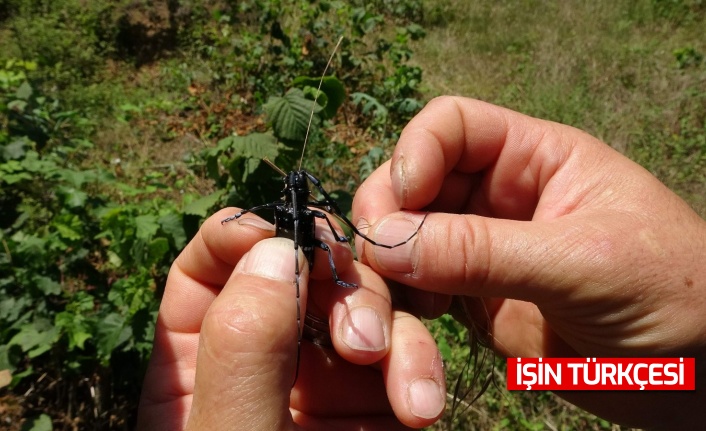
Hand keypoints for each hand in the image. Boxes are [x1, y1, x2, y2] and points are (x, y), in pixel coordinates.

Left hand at [136, 208, 445, 429]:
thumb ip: (243, 352)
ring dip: (393, 333)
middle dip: (341, 287)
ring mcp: (324, 375)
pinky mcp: (377, 401)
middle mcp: (264, 353)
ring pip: (365, 306)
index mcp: (200, 355)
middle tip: (359, 339)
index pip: (214, 261)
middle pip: (304, 271)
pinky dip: (420, 370)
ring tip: (408, 394)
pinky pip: (405, 356)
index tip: (290, 239)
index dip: (249, 232)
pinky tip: (421, 406)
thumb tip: (280, 250)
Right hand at [352, 96, 705, 428]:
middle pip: (411, 185)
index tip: (404, 200)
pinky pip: (415, 294)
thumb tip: (385, 239)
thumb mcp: (582, 264)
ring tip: (388, 311)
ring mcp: (480, 251)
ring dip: (383, 273)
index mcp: (534, 159)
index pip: (451, 127)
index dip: (416, 153)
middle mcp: (498, 198)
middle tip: (379, 265)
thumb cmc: (674, 296)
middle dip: (386, 219)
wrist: (700, 380)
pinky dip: (400, 310)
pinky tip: (411, 332)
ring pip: (402, 242)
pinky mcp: (472, 301)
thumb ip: (483, 251)